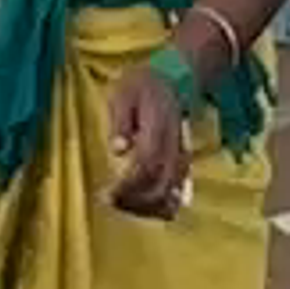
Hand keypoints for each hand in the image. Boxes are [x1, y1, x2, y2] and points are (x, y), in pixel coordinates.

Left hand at [105, 60, 193, 218]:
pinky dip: (162, 206)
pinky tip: (143, 209)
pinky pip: (177, 192)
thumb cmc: (141, 84)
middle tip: (111, 202)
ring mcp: (181, 156)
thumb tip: (118, 149)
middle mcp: (174, 146)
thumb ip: (121, 120)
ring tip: (123, 206)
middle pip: (160, 186)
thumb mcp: (123, 92)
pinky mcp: (182, 163)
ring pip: (170, 193)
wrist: (172, 79)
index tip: (107, 194)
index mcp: (158, 128)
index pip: (146, 165)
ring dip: (147, 207)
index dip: (128, 185)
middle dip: (135, 201)